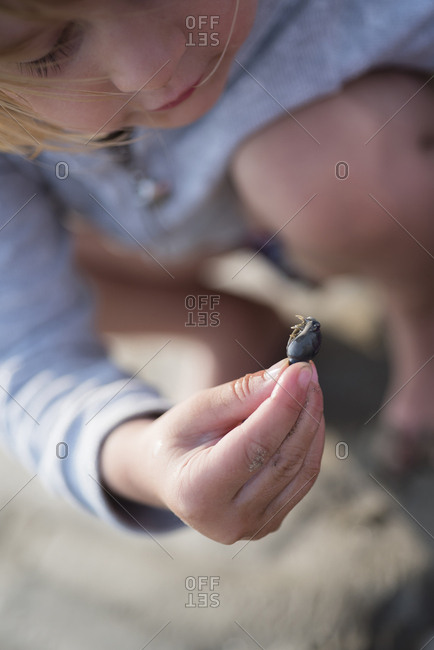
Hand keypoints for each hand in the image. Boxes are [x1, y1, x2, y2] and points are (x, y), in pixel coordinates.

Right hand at [101, 360, 324, 543]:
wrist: (167, 476)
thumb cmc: (178, 437)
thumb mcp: (198, 409)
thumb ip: (241, 394)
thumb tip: (286, 373)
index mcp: (197, 492)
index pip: (254, 447)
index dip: (282, 406)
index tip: (299, 370)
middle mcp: (227, 520)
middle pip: (283, 459)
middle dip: (302, 409)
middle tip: (307, 370)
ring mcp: (253, 527)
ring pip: (301, 469)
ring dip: (311, 422)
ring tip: (306, 384)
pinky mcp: (271, 522)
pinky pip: (303, 478)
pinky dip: (310, 441)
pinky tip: (305, 412)